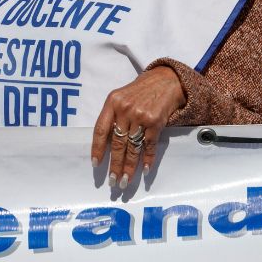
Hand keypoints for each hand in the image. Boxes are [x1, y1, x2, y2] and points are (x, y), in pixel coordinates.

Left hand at [91, 66, 185, 188]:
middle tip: (113, 181)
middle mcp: (125, 110)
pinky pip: (149, 145)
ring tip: (125, 180)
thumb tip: (105, 144)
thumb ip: (112, 117)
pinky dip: (147, 159)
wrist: (165, 80)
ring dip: (129, 166)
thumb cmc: (139, 91)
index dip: (97, 149)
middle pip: (117, 143)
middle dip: (114, 164)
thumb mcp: (120, 98)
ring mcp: (141, 116)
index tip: (96, 164)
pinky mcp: (156, 122)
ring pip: (132, 147)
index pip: (100, 130)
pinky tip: (144, 170)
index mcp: (112, 103)